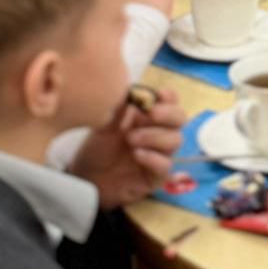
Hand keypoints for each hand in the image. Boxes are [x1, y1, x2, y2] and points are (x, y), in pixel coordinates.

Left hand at [69, 88, 185, 207]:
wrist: (87, 178)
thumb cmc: (98, 148)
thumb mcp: (105, 124)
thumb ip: (119, 108)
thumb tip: (132, 90)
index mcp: (149, 117)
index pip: (171, 101)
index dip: (169, 97)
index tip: (159, 95)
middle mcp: (159, 133)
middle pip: (180, 118)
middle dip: (167, 114)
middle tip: (150, 113)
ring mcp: (160, 155)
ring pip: (175, 140)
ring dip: (155, 135)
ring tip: (131, 138)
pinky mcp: (156, 177)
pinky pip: (166, 165)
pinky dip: (153, 157)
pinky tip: (136, 154)